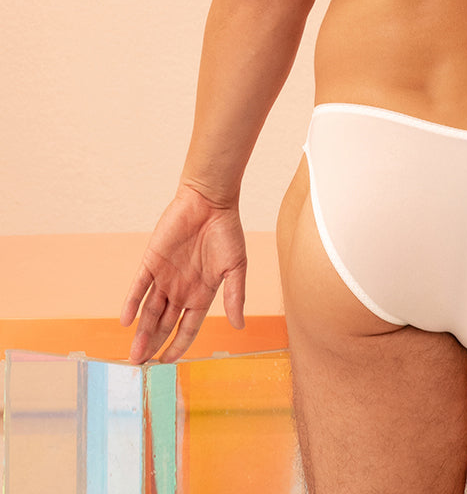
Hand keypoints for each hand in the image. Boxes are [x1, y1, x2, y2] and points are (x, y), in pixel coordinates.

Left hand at [120, 184, 246, 363]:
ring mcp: (165, 277)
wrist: (210, 201)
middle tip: (142, 365)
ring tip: (134, 354)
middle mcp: (180, 289)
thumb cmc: (226, 232)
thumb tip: (239, 326)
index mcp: (201, 293)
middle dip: (154, 345)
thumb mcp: (236, 267)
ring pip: (149, 311)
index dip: (178, 346)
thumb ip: (235, 296)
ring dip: (141, 332)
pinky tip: (126, 320)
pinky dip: (131, 303)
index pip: (186, 328)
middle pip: (163, 324)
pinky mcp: (151, 261)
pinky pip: (138, 286)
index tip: (167, 364)